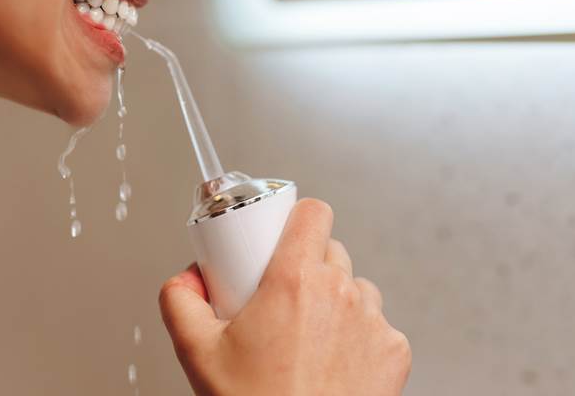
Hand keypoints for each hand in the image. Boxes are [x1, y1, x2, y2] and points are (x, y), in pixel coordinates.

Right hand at [159, 198, 410, 395]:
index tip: (284, 234)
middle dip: (308, 266)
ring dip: (335, 300)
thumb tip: (184, 280)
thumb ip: (180, 302)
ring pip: (355, 287)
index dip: (297, 218)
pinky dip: (359, 335)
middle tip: (283, 297)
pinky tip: (334, 361)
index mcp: (295, 280)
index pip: (313, 212)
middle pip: (331, 251)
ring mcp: (373, 321)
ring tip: (308, 335)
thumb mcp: (197, 352)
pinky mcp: (394, 350)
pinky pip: (378, 324)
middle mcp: (340, 293)